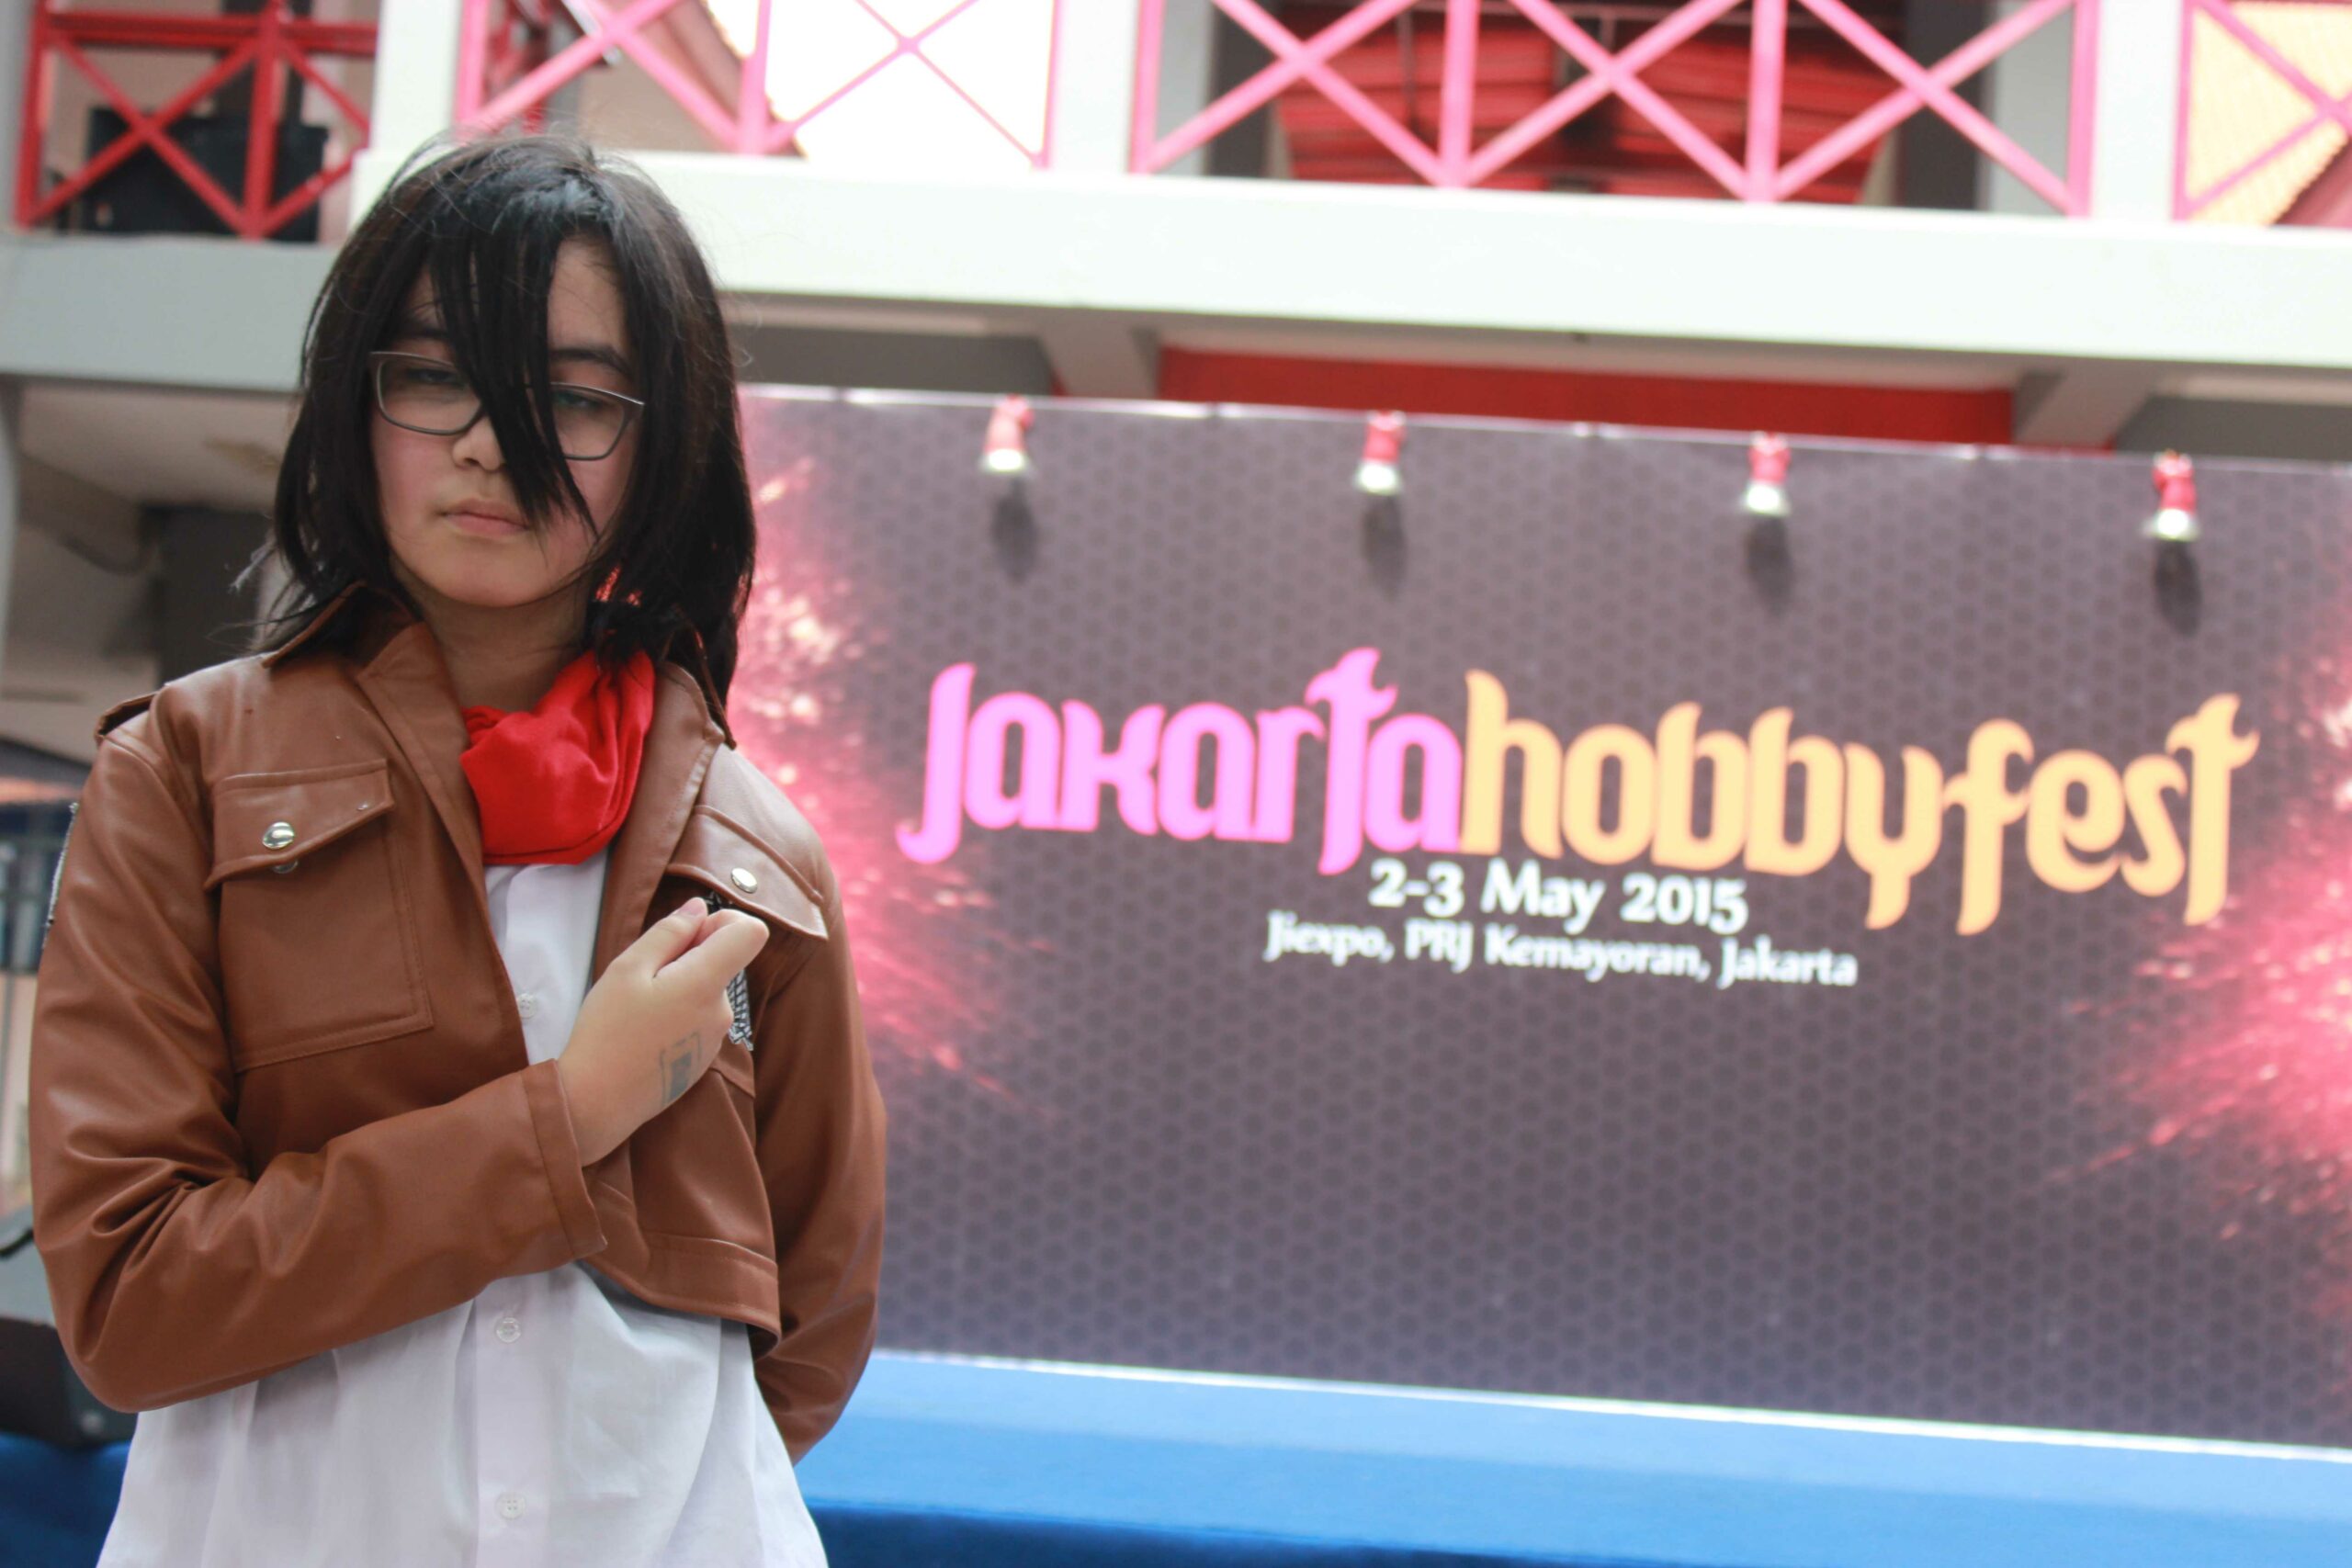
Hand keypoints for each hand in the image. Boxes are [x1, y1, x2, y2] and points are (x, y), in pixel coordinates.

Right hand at [555, 897, 769, 1163]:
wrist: (596, 1104)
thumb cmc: (607, 1031)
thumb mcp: (628, 969)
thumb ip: (670, 932)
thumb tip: (700, 908)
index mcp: (708, 984)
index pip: (752, 933)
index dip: (724, 921)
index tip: (687, 933)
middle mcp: (722, 1012)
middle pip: (725, 961)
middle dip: (690, 955)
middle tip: (644, 975)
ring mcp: (715, 1039)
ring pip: (708, 990)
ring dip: (680, 986)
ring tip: (638, 1007)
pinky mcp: (702, 1059)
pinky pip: (699, 1018)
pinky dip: (678, 1012)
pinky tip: (643, 1031)